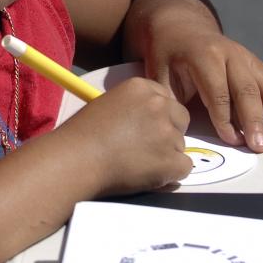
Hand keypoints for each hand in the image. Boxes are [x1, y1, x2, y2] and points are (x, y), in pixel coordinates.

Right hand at [62, 76, 191, 193]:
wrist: (77, 159)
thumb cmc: (82, 134)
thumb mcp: (108, 104)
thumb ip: (133, 107)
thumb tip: (147, 123)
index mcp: (141, 87)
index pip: (165, 99)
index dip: (158, 115)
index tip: (144, 128)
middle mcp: (158, 105)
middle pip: (181, 118)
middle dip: (169, 131)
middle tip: (147, 146)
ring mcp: (167, 132)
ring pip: (181, 145)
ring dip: (167, 154)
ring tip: (139, 163)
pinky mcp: (172, 160)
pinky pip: (184, 167)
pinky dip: (170, 174)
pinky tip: (149, 175)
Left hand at [145, 30, 262, 151]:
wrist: (181, 28)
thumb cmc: (168, 55)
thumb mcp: (159, 73)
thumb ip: (171, 98)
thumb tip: (180, 129)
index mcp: (203, 55)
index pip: (218, 91)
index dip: (225, 117)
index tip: (231, 140)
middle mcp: (230, 53)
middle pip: (247, 89)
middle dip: (255, 120)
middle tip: (260, 146)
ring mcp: (247, 56)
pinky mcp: (256, 63)